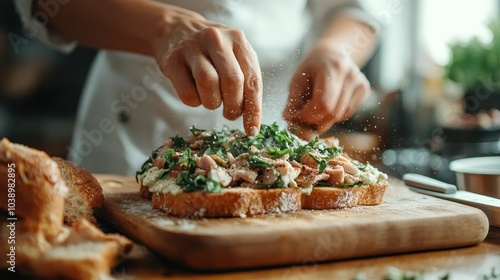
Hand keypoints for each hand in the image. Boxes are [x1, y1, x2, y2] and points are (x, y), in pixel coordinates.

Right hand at [155, 9, 261, 135]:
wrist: (176, 29)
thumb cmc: (211, 51)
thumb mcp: (233, 56)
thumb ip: (246, 81)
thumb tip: (253, 120)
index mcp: (238, 40)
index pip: (252, 80)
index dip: (254, 109)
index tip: (252, 130)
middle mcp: (217, 40)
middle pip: (232, 81)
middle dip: (233, 106)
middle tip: (229, 113)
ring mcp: (192, 47)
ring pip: (208, 84)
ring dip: (212, 103)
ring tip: (212, 101)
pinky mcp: (172, 59)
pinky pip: (186, 92)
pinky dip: (194, 102)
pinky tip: (195, 95)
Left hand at [283, 42, 370, 139]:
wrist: (331, 54)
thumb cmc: (311, 68)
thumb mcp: (298, 80)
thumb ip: (293, 101)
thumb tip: (290, 122)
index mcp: (332, 68)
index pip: (322, 103)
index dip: (308, 116)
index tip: (296, 119)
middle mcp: (350, 74)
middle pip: (333, 112)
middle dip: (315, 122)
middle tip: (303, 123)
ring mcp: (360, 81)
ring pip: (340, 116)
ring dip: (323, 121)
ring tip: (313, 112)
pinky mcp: (364, 89)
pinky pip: (347, 113)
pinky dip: (334, 116)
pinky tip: (327, 105)